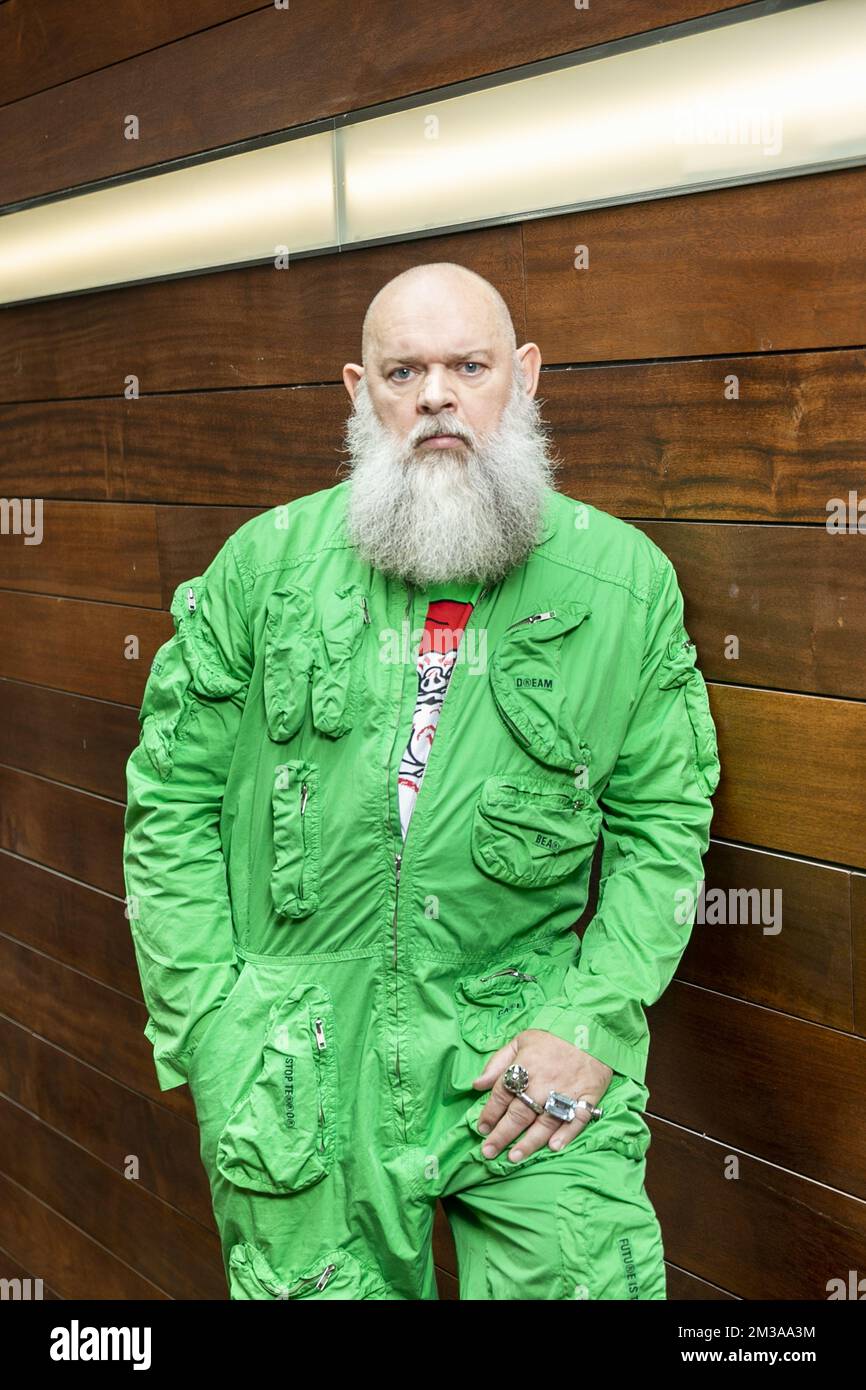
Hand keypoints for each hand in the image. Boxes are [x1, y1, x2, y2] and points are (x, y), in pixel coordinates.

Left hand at [471, 1030, 613, 1162]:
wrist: (591, 1029)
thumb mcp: (520, 1041)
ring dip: (528, 1143)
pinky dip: (566, 1135)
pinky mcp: (588, 1098)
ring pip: (544, 1123)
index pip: (501, 1095)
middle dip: (501, 1135)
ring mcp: (566, 1093)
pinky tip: (553, 1147)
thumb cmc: (552, 1036)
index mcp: (524, 1068)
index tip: (481, 1129)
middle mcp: (542, 1084)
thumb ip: (497, 1063)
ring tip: (513, 1158)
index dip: (489, 1114)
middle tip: (488, 1152)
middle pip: (518, 1114)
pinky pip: (576, 1120)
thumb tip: (477, 1084)